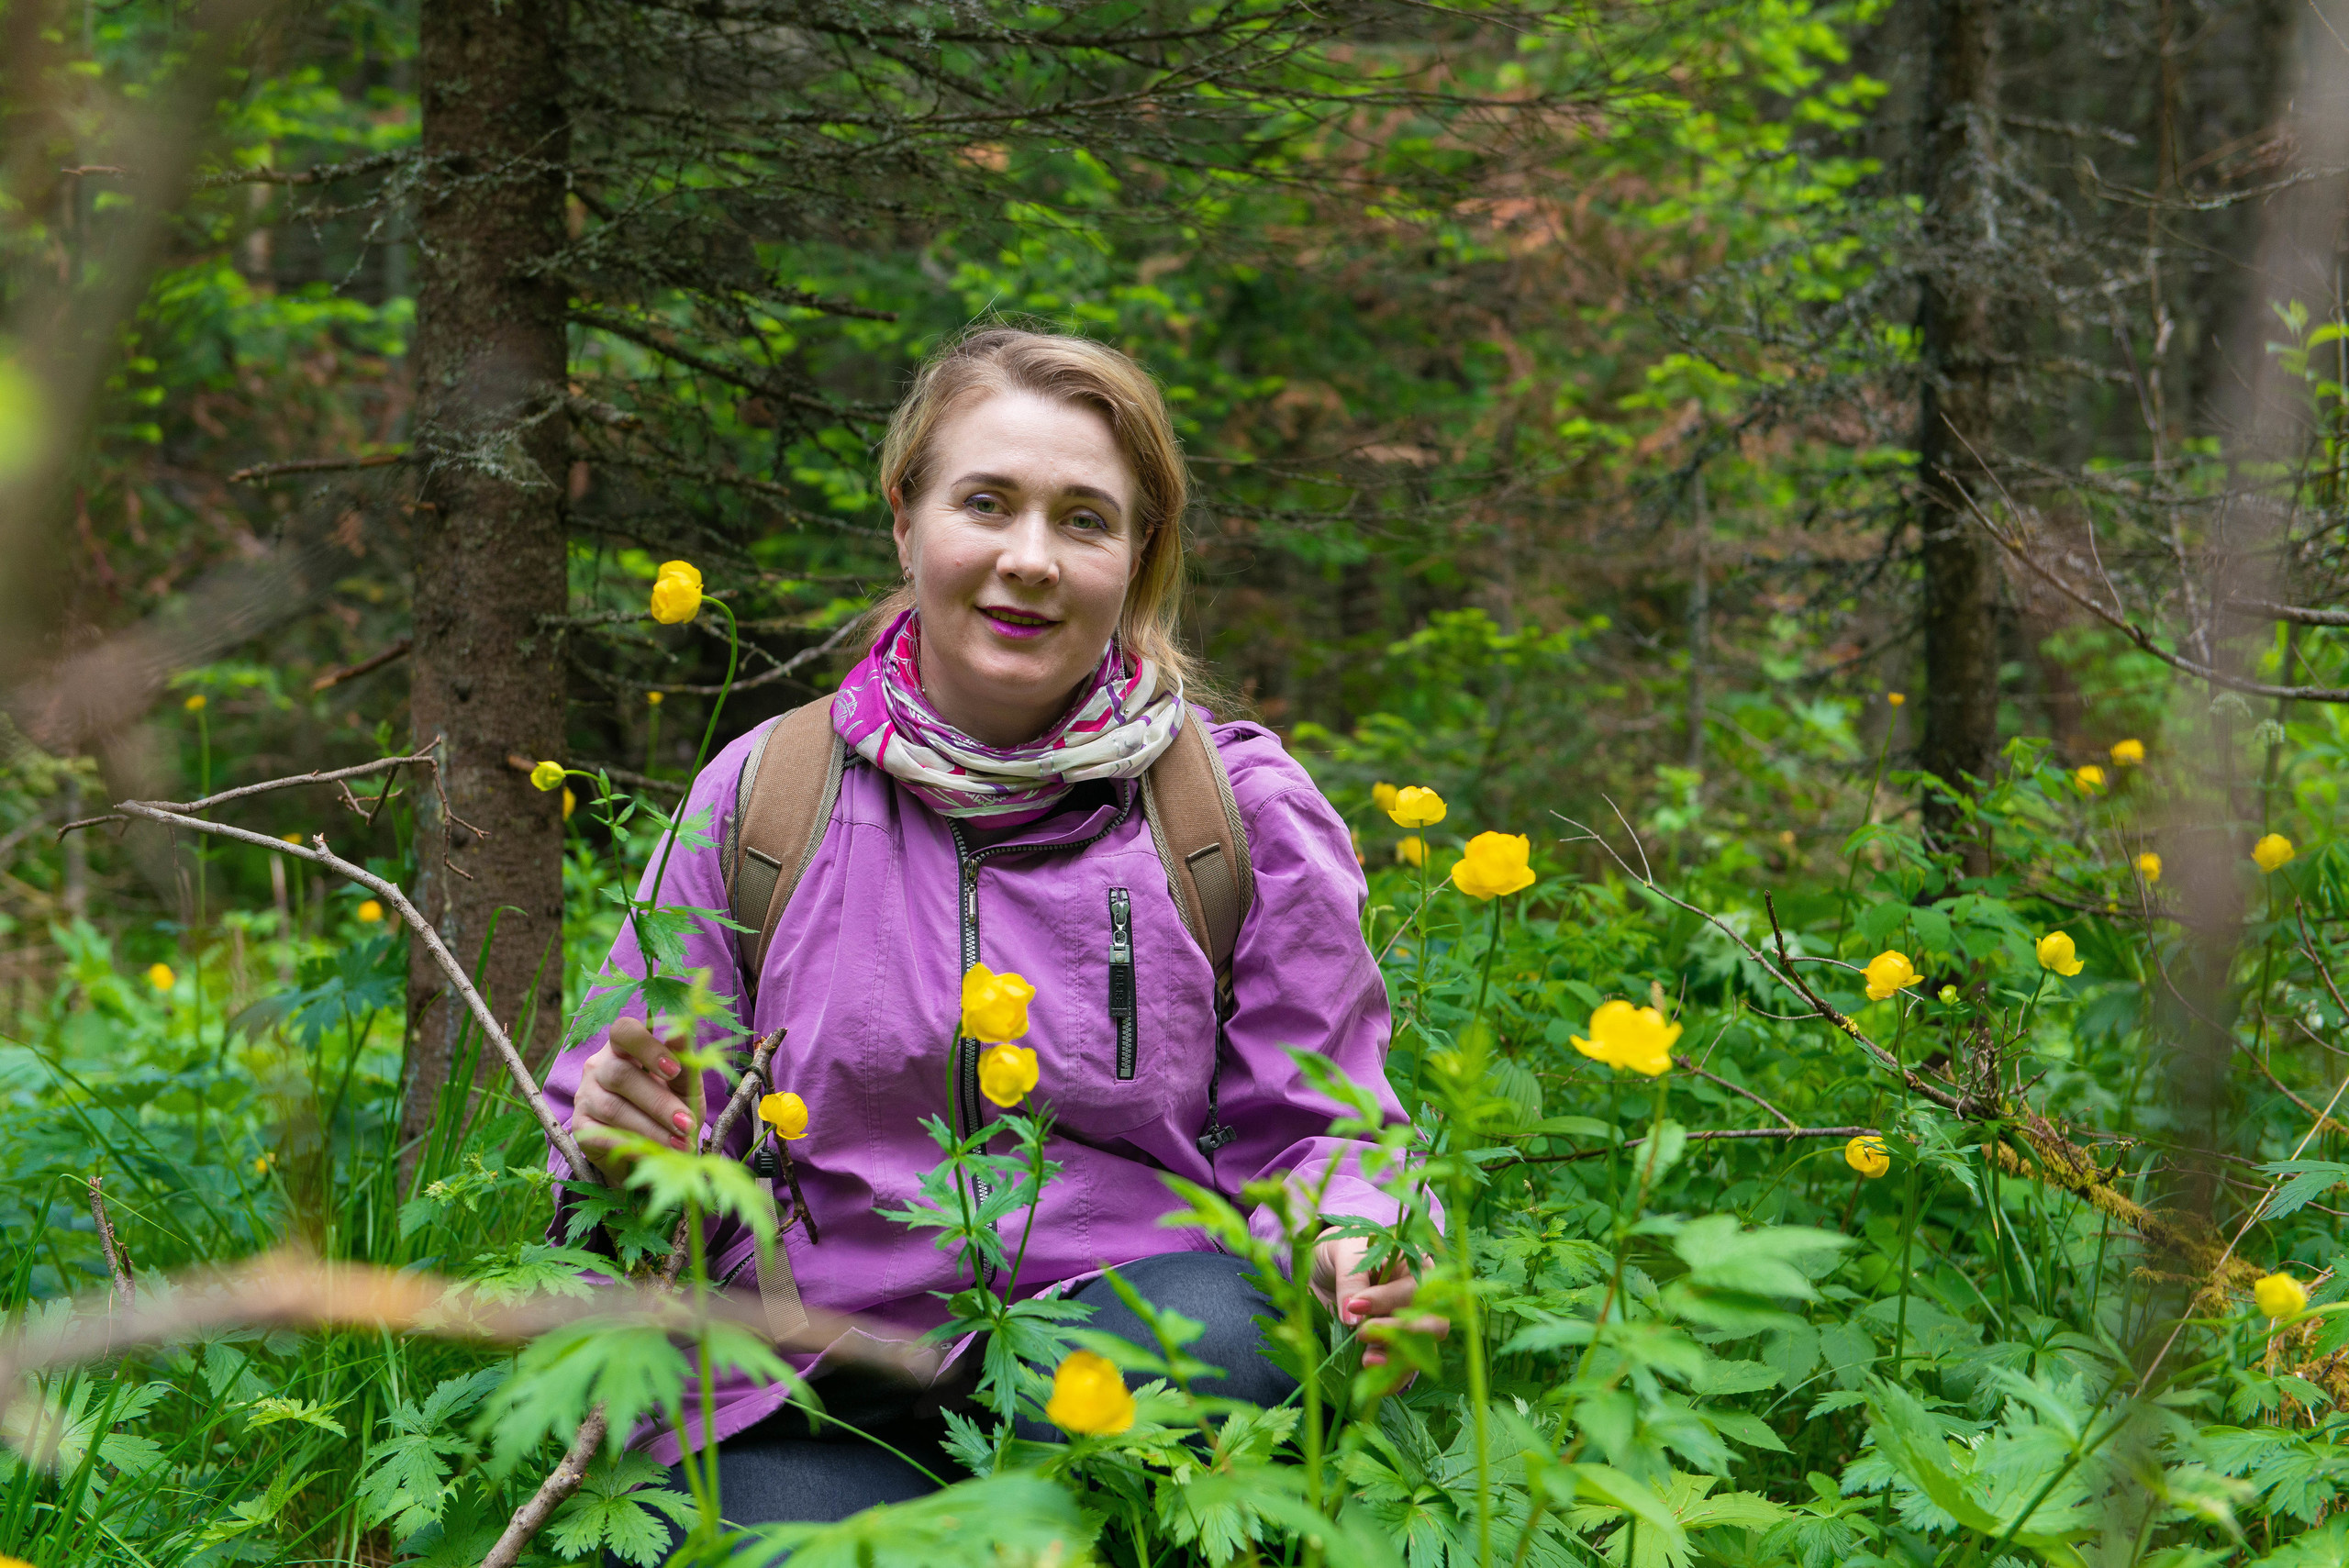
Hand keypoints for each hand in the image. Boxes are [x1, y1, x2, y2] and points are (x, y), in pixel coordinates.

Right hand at [571, 1018, 703, 1181]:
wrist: (654, 1151)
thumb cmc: (672, 1109)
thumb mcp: (685, 1087)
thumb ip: (684, 1063)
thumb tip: (682, 1032)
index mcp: (625, 1047)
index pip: (624, 1031)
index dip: (647, 1046)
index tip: (674, 1070)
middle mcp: (599, 1066)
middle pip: (621, 1075)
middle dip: (659, 1103)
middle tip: (687, 1124)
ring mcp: (585, 1095)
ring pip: (612, 1108)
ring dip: (651, 1129)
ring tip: (680, 1145)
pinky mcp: (580, 1126)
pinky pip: (601, 1135)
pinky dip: (631, 1146)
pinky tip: (654, 1155)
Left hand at [1309, 1233, 1447, 1373]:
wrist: (1323, 1271)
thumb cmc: (1341, 1253)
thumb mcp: (1343, 1252)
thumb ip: (1351, 1278)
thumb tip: (1353, 1315)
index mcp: (1416, 1267)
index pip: (1415, 1289)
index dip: (1387, 1300)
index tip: (1355, 1306)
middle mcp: (1421, 1300)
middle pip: (1434, 1325)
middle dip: (1401, 1333)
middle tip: (1364, 1333)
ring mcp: (1411, 1328)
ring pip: (1423, 1353)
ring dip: (1398, 1360)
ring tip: (1368, 1360)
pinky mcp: (1395, 1350)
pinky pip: (1404, 1372)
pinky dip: (1391, 1379)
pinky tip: (1372, 1381)